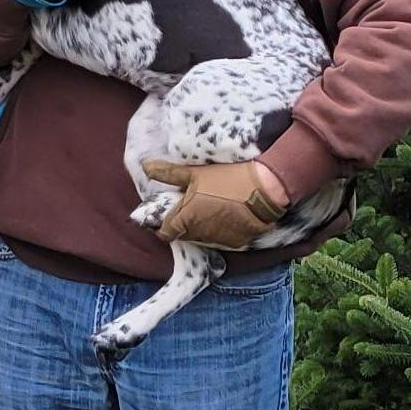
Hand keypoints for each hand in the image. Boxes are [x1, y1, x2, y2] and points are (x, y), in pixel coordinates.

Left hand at [141, 157, 287, 246]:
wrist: (265, 188)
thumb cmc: (227, 179)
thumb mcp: (195, 173)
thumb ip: (168, 174)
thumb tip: (145, 167)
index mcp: (184, 219)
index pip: (164, 234)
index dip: (160, 227)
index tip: (163, 218)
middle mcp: (199, 234)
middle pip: (183, 234)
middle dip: (182, 224)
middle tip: (188, 207)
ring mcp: (218, 240)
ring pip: (202, 237)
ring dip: (201, 227)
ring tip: (207, 209)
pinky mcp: (237, 242)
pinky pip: (222, 239)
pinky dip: (220, 230)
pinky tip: (225, 216)